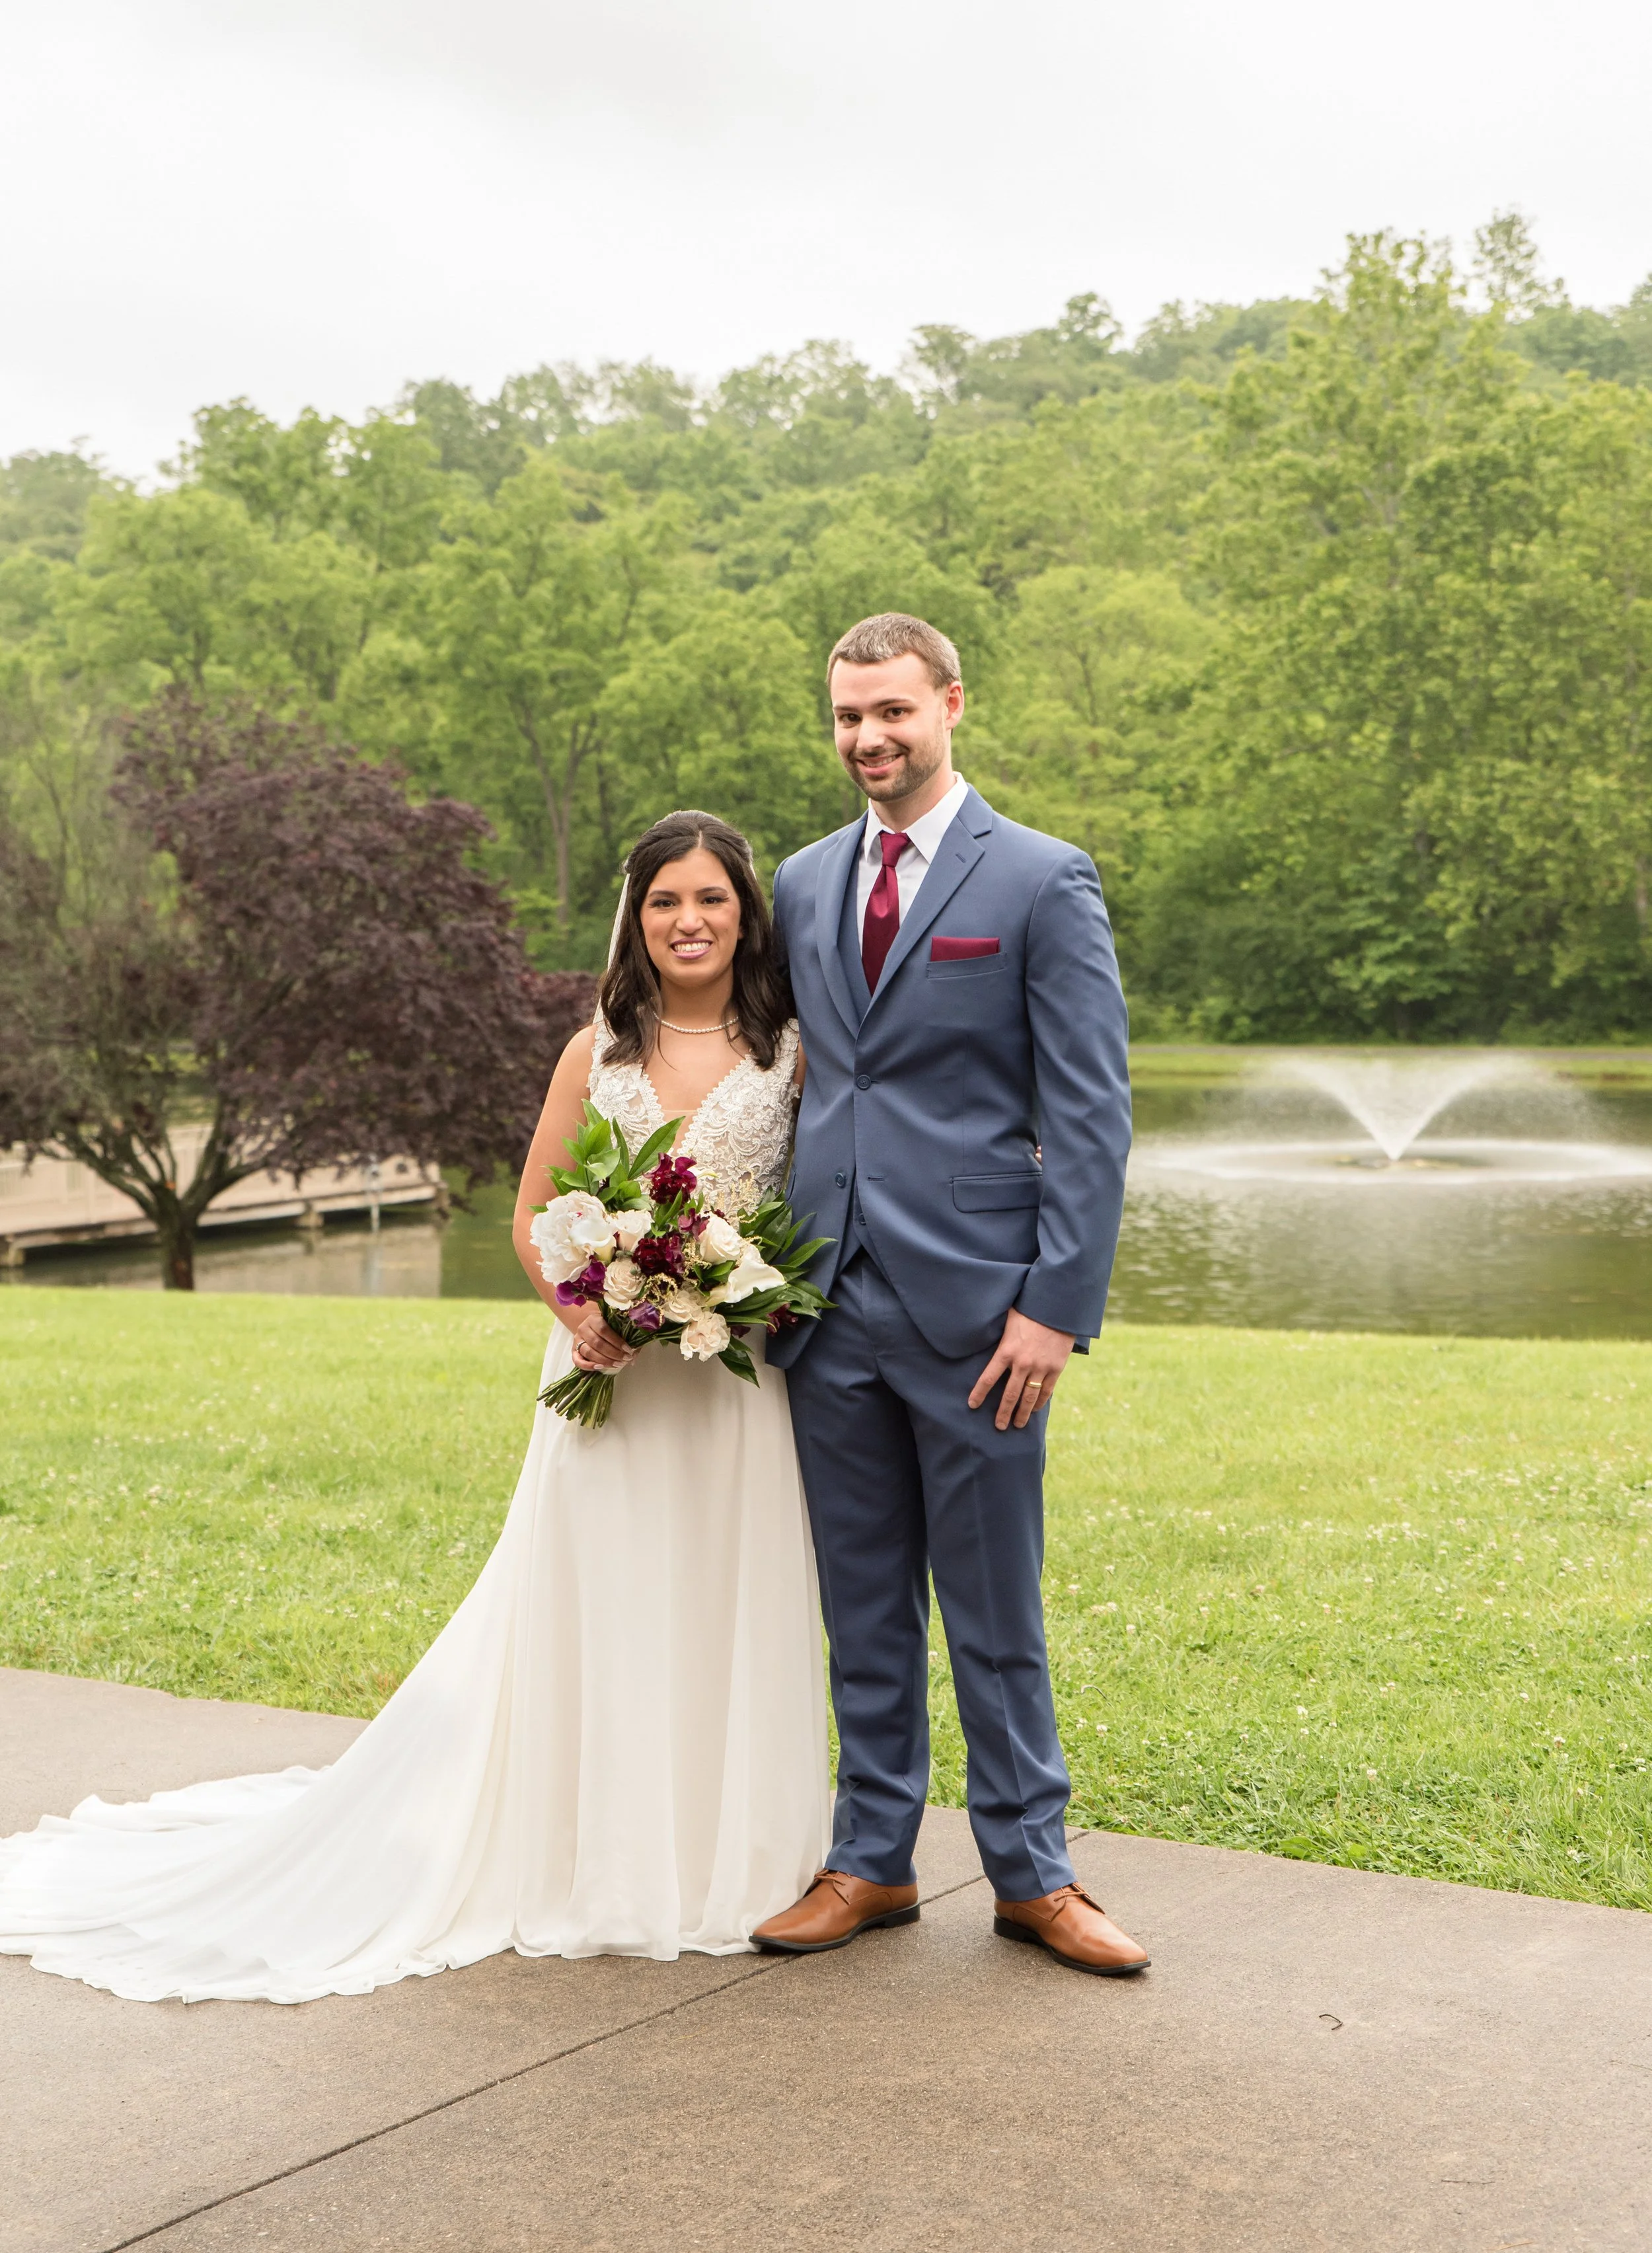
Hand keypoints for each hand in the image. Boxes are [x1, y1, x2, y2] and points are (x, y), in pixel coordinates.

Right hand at [569, 1306, 637, 1372]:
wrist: (592, 1328)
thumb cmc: (608, 1327)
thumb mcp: (617, 1328)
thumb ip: (627, 1338)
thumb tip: (634, 1356)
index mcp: (594, 1319)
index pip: (604, 1330)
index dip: (617, 1341)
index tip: (628, 1350)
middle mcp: (583, 1328)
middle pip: (597, 1343)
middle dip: (613, 1353)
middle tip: (625, 1359)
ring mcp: (577, 1340)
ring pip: (588, 1352)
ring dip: (604, 1360)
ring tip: (617, 1364)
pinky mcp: (573, 1351)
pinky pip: (577, 1361)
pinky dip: (588, 1366)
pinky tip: (600, 1368)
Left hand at [968, 1307, 1073, 1431]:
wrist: (1057, 1307)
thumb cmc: (1028, 1310)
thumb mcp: (1007, 1320)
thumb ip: (997, 1334)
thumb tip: (981, 1332)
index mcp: (1006, 1351)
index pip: (988, 1378)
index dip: (979, 1393)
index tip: (972, 1405)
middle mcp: (1022, 1363)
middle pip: (1010, 1395)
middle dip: (1003, 1413)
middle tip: (999, 1426)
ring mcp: (1040, 1367)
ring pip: (1029, 1397)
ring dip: (1022, 1413)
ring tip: (1017, 1424)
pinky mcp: (1056, 1368)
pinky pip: (1046, 1391)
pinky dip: (1040, 1402)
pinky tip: (1034, 1410)